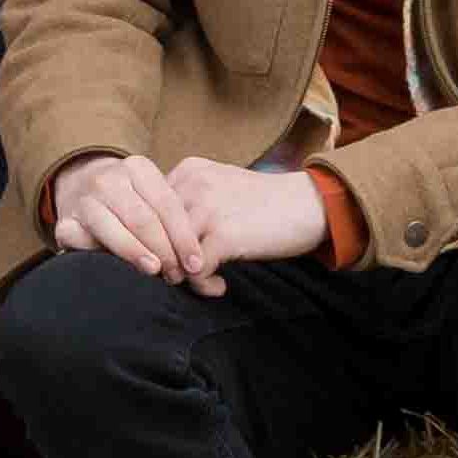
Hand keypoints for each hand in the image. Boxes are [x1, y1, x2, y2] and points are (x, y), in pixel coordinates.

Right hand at [48, 151, 212, 279]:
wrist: (79, 185)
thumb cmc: (129, 200)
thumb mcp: (150, 196)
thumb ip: (171, 218)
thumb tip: (201, 258)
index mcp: (138, 168)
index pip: (168, 205)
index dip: (183, 237)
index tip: (195, 263)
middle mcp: (110, 179)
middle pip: (144, 219)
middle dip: (164, 250)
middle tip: (176, 274)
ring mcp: (85, 199)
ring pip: (116, 230)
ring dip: (137, 254)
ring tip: (155, 272)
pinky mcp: (65, 222)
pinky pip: (82, 241)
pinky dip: (100, 255)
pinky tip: (116, 269)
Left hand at [161, 156, 332, 295]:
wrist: (310, 204)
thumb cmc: (266, 203)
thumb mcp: (221, 188)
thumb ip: (190, 204)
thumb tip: (159, 242)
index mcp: (188, 171)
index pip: (147, 211)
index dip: (155, 240)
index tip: (173, 257)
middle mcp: (191, 185)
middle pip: (151, 235)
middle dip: (163, 261)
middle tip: (182, 276)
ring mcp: (206, 209)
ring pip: (166, 255)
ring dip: (181, 276)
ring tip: (203, 281)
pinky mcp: (222, 235)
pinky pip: (193, 272)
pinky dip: (203, 286)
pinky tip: (220, 285)